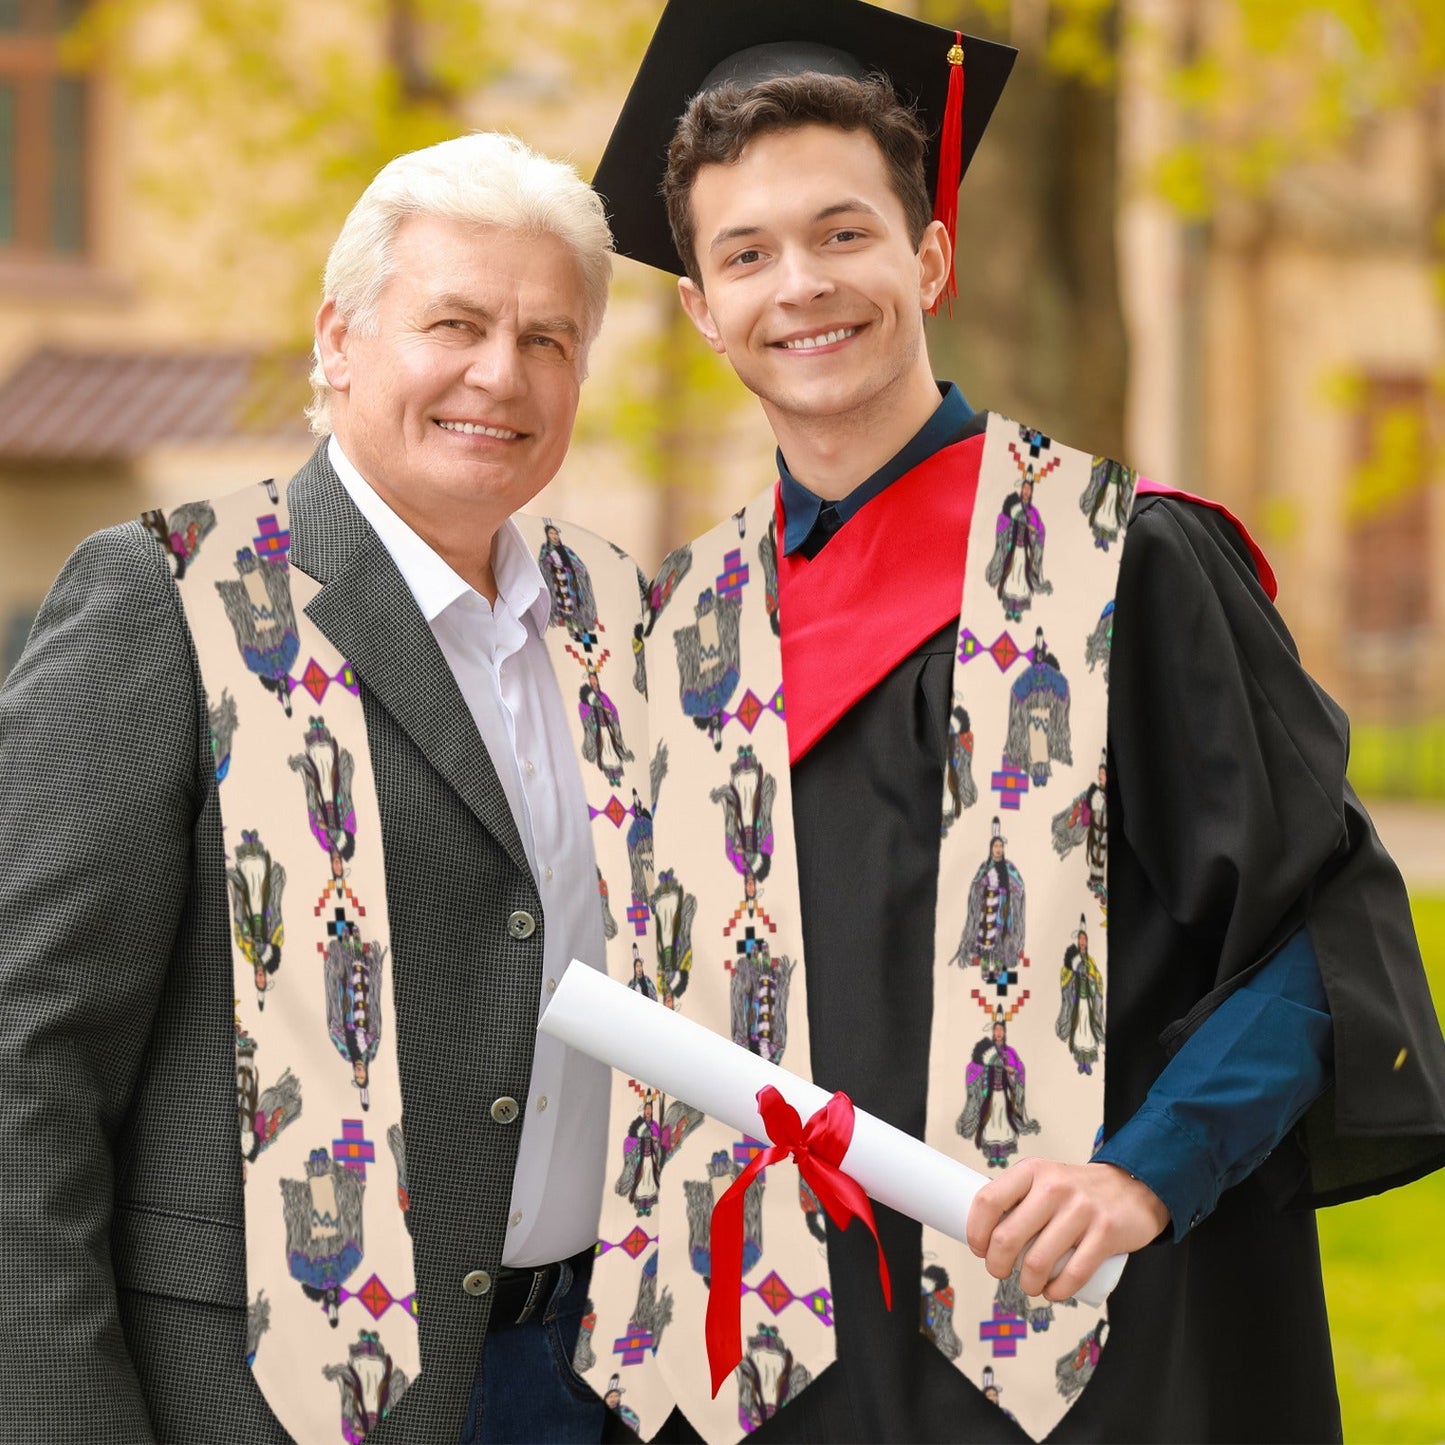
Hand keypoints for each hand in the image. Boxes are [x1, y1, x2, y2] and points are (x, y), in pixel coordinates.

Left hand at [965, 1158, 1169, 1301]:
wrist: (1132, 1187)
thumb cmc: (1077, 1191)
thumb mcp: (1044, 1179)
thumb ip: (1018, 1199)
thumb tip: (985, 1234)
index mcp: (1032, 1171)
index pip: (988, 1201)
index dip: (975, 1231)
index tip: (979, 1248)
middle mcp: (1054, 1187)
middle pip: (1007, 1237)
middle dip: (996, 1265)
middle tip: (1000, 1271)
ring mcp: (1081, 1210)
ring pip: (1037, 1262)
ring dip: (1027, 1284)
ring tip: (1029, 1285)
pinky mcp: (1105, 1233)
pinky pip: (1073, 1275)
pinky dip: (1057, 1292)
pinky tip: (1052, 1292)